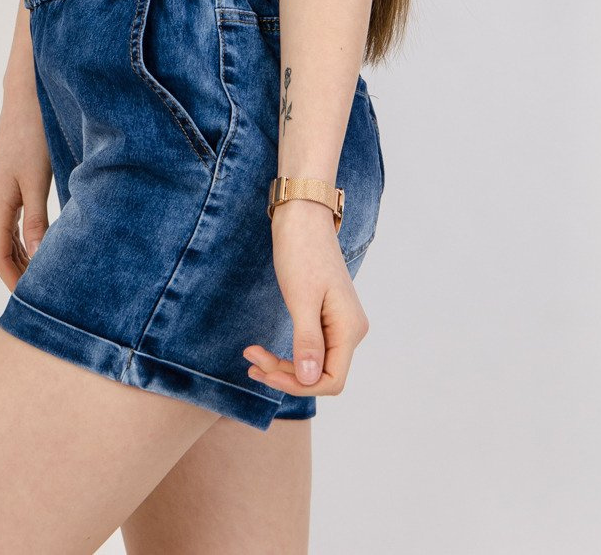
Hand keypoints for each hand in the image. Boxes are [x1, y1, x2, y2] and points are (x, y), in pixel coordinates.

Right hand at [0, 72, 52, 289]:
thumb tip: (37, 259)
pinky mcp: (4, 188)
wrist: (24, 100)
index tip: (32, 304)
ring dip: (22, 260)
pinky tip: (40, 249)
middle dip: (20, 276)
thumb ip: (37, 222)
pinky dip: (23, 243)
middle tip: (45, 299)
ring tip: (46, 280)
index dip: (15, 283)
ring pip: (5, 240)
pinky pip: (10, 226)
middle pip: (0, 254)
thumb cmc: (33, 137)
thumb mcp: (37, 181)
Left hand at [243, 200, 368, 397]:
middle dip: (285, 374)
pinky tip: (265, 352)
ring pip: (313, 363)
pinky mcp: (325, 315)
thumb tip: (310, 380)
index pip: (331, 380)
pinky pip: (309, 347)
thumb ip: (307, 341)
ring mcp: (338, 323)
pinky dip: (287, 353)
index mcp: (349, 328)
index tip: (265, 372)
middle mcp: (350, 330)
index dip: (298, 385)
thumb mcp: (302, 298)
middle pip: (320, 374)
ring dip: (283, 366)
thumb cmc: (302, 251)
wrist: (302, 216)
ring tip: (251, 357)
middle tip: (251, 360)